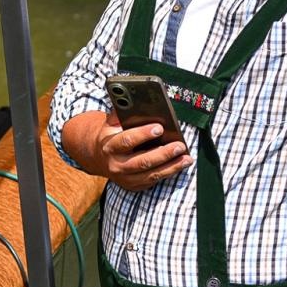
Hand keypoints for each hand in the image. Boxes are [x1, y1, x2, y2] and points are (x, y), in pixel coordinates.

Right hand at [65, 110, 190, 191]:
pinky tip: (181, 165)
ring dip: (171, 166)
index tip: (160, 128)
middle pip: (142, 161)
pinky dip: (169, 173)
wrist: (99, 157)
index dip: (143, 134)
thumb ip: (121, 114)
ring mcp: (125, 178)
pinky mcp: (134, 186)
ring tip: (187, 158)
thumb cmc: (112, 135)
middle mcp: (116, 165)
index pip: (127, 140)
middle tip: (179, 145)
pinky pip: (154, 181)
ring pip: (151, 174)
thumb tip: (134, 101)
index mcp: (110, 146)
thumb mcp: (111, 124)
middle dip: (163, 153)